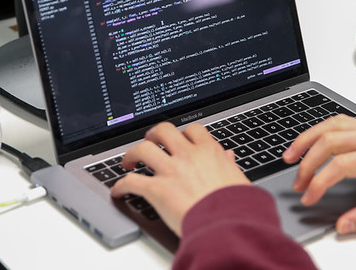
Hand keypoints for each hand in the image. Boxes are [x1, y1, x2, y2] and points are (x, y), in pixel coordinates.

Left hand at [109, 122, 249, 236]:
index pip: (192, 130)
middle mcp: (188, 155)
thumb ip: (228, 164)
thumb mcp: (237, 179)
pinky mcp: (157, 190)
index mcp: (209, 151)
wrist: (228, 225)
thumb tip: (228, 156)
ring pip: (143, 149)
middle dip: (153, 134)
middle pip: (163, 131)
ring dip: (132, 153)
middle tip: (150, 142)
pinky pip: (131, 182)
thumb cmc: (237, 206)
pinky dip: (121, 185)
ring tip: (129, 161)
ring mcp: (171, 171)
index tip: (178, 139)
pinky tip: (118, 191)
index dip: (182, 133)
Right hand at [282, 115, 355, 234]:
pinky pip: (338, 121)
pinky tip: (309, 143)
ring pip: (330, 124)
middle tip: (298, 183)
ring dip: (307, 139)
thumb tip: (343, 224)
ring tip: (290, 156)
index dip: (319, 182)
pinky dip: (319, 130)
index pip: (341, 165)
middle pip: (330, 140)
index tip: (309, 197)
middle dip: (307, 163)